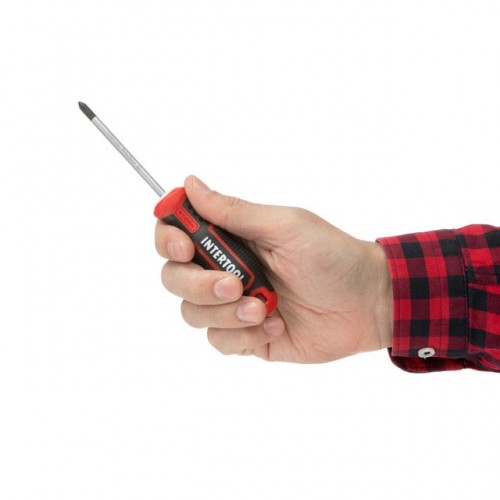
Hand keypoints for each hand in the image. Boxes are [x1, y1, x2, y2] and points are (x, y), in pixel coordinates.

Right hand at [155, 176, 392, 362]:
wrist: (366, 304)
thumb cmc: (332, 257)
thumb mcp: (285, 227)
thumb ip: (234, 211)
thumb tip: (189, 184)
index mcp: (232, 238)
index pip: (176, 233)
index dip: (168, 239)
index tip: (185, 248)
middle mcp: (226, 269)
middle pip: (175, 278)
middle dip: (199, 285)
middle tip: (234, 284)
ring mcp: (233, 306)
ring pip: (193, 314)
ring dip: (226, 314)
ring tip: (265, 308)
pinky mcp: (246, 336)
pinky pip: (219, 342)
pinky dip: (245, 336)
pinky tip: (277, 326)